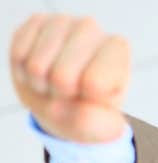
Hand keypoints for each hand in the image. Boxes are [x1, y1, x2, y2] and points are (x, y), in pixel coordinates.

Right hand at [9, 13, 129, 142]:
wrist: (65, 103)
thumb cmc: (90, 111)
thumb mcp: (101, 126)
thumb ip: (96, 121)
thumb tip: (82, 110)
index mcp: (117, 49)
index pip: (94, 83)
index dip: (86, 99)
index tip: (93, 96)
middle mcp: (91, 28)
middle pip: (62, 77)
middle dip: (61, 95)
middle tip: (70, 92)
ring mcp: (61, 22)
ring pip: (36, 67)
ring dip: (41, 85)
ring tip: (55, 83)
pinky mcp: (35, 23)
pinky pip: (19, 57)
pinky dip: (24, 73)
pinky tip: (41, 72)